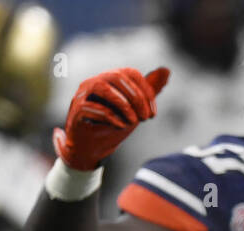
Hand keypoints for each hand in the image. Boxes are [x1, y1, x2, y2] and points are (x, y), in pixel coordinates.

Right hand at [53, 66, 170, 170]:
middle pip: (118, 77)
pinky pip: (92, 107)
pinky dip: (110, 116)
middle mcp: (95, 82)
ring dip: (123, 105)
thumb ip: (149, 90)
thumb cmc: (114, 125)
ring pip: (102, 87)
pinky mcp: (76, 110)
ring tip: (134, 122)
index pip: (131, 73)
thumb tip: (166, 69)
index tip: (153, 114)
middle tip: (146, 118)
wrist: (93, 147)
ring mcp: (83, 94)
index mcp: (110, 79)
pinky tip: (121, 126)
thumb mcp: (137, 108)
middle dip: (137, 98)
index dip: (146, 91)